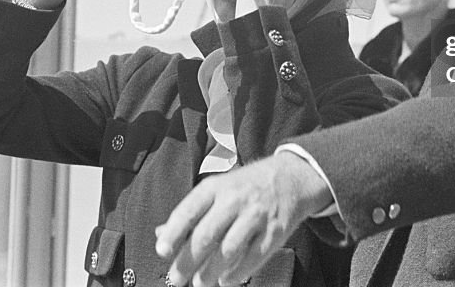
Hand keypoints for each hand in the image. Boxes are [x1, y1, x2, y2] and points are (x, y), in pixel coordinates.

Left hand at [155, 152, 332, 286]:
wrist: (291, 177)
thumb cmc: (247, 186)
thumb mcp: (218, 188)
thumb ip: (192, 211)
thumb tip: (162, 234)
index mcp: (217, 187)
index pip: (189, 210)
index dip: (173, 232)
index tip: (162, 251)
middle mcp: (235, 199)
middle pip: (206, 235)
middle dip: (188, 261)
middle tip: (176, 279)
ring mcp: (256, 216)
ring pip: (228, 250)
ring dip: (210, 271)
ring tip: (200, 282)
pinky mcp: (274, 232)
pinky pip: (253, 258)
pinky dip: (236, 273)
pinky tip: (225, 280)